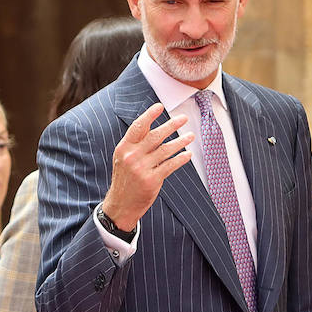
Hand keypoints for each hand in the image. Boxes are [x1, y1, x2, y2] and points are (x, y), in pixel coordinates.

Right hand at [101, 103, 194, 229]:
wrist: (121, 204)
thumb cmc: (125, 179)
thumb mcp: (123, 159)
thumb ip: (135, 144)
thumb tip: (151, 127)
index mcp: (124, 148)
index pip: (138, 127)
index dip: (149, 115)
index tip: (160, 107)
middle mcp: (132, 156)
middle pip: (155, 136)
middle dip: (172, 125)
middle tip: (184, 118)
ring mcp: (142, 168)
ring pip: (166, 150)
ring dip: (180, 141)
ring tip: (190, 135)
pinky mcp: (152, 180)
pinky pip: (170, 165)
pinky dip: (180, 158)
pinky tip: (187, 154)